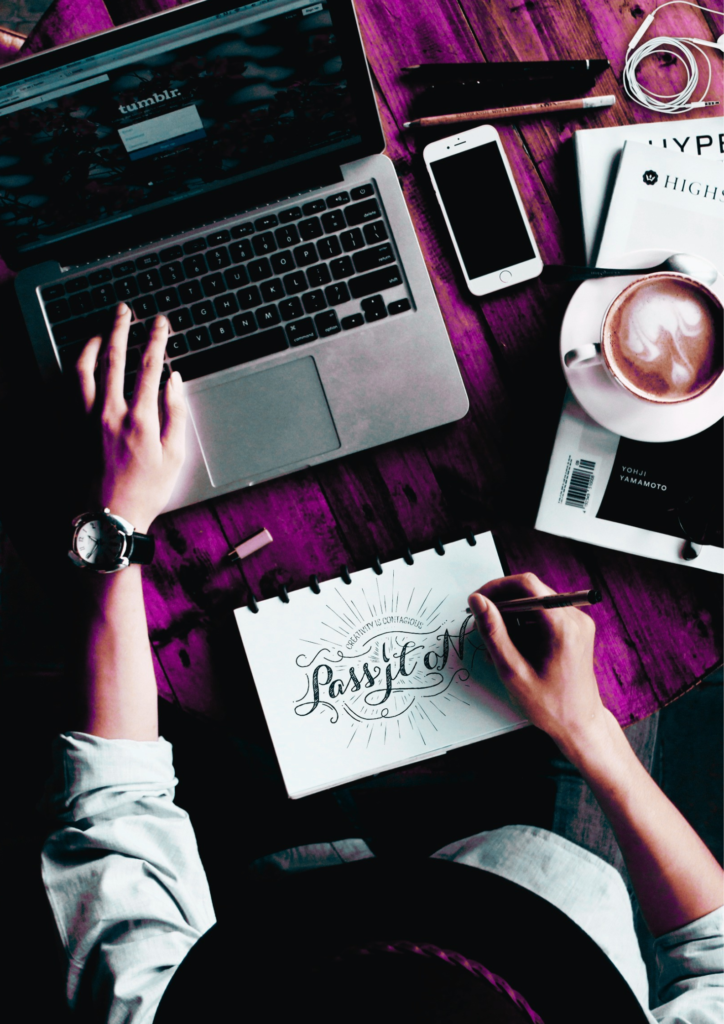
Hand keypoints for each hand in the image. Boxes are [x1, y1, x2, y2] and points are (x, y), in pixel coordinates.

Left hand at [75, 304, 186, 532]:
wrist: (108, 519)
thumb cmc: (145, 492)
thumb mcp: (174, 456)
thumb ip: (176, 413)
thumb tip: (174, 380)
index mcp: (140, 419)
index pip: (149, 366)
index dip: (156, 339)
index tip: (161, 323)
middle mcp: (108, 413)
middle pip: (113, 357)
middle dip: (120, 328)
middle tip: (124, 310)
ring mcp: (84, 419)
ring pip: (83, 369)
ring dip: (92, 344)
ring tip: (100, 332)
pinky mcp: (69, 428)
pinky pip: (67, 390)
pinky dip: (75, 371)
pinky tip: (81, 365)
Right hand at [468, 573, 609, 754]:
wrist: (580, 725)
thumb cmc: (550, 706)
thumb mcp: (513, 671)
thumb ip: (493, 633)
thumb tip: (478, 601)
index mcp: (563, 627)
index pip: (527, 584)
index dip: (497, 587)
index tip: (478, 601)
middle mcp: (575, 619)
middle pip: (531, 591)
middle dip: (503, 605)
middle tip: (483, 626)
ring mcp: (578, 623)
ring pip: (535, 603)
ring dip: (512, 618)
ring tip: (499, 646)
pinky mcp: (575, 630)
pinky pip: (545, 615)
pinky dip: (525, 626)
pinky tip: (515, 649)